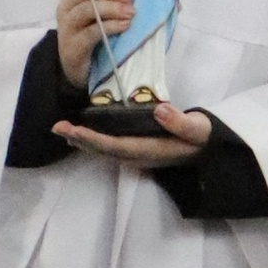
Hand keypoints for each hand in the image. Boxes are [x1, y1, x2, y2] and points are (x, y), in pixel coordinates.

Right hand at [54, 0, 134, 90]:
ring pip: (87, 9)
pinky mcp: (73, 46)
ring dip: (111, 8)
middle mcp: (67, 6)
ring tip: (131, 13)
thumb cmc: (100, 35)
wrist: (81, 70)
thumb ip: (129, 2)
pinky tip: (124, 26)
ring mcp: (68, 27)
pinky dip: (110, 26)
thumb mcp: (110, 15)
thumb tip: (175, 3)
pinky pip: (91, 32)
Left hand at [54, 97, 212, 168]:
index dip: (92, 139)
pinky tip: (82, 133)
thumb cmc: (204, 137)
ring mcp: (138, 155)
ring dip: (83, 141)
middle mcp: (139, 156)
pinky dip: (93, 141)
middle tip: (56, 127)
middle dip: (79, 140)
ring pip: (105, 150)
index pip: (115, 146)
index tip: (73, 130)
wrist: (211, 149)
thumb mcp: (199, 129)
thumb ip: (181, 122)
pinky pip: (110, 147)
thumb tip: (160, 110)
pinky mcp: (138, 150)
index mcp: (150, 151)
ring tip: (62, 130)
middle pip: (104, 150)